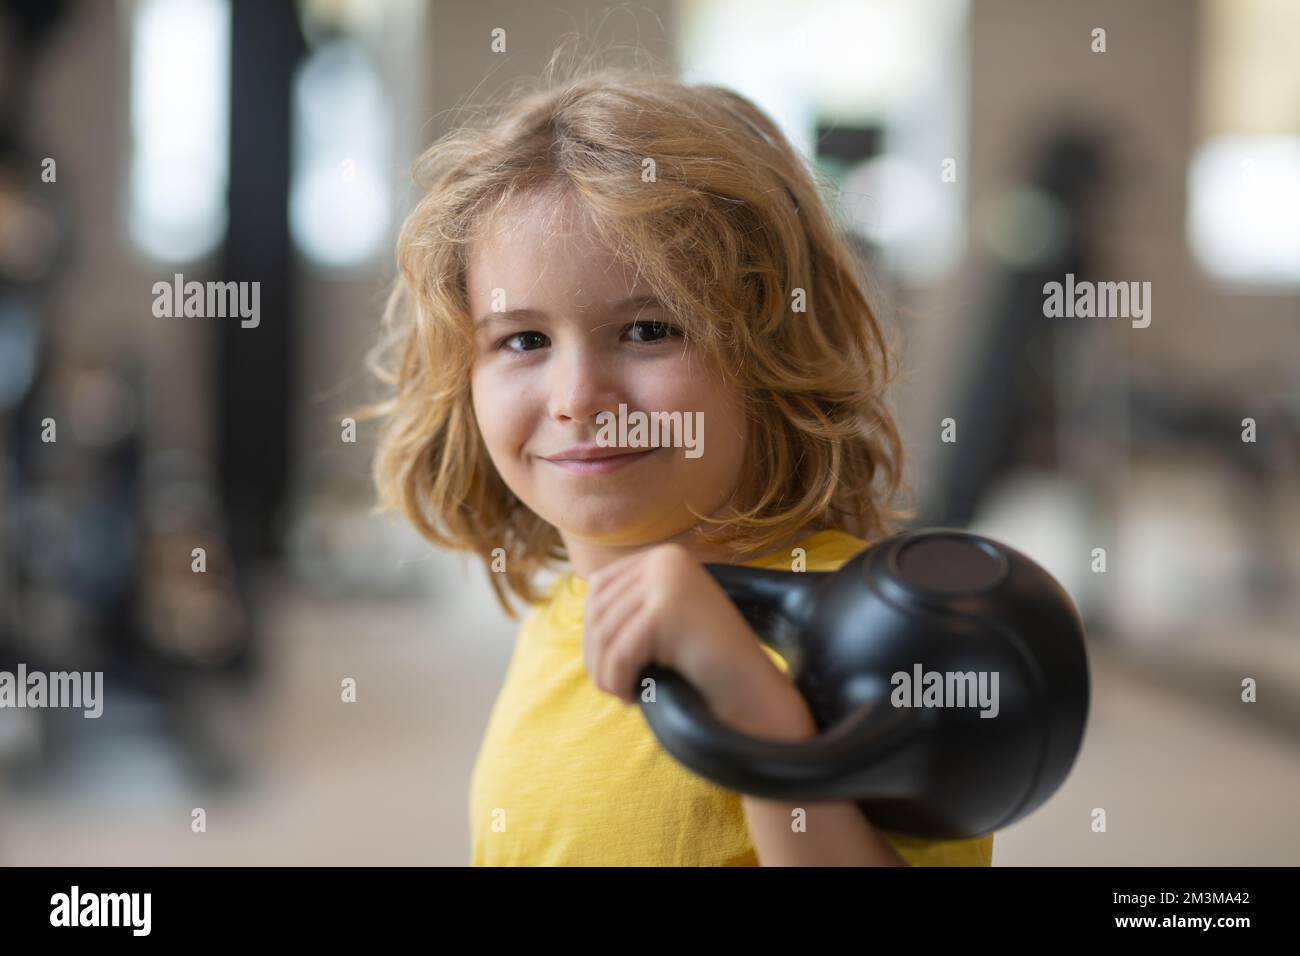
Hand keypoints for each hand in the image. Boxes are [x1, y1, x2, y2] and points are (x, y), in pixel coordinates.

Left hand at [583, 543, 814, 735]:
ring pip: (606, 633)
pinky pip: (620, 653)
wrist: (751, 689)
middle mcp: (666, 559)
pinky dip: (618, 681)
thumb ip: (627, 603)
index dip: (593, 631)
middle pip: (599, 609)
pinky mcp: (668, 609)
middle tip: (613, 687)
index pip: (599, 587)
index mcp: (663, 556)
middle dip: (597, 655)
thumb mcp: (660, 620)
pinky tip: (633, 697)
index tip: (609, 665)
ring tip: (622, 693)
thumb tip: (577, 594)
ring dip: (606, 673)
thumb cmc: (702, 662)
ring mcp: (668, 580)